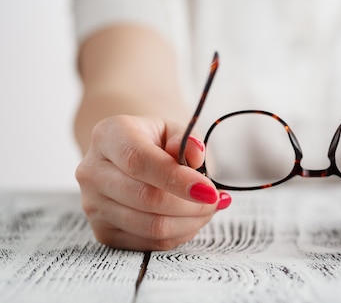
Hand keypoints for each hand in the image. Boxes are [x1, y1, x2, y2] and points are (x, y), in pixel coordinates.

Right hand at [75, 115, 230, 250]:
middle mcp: (92, 171)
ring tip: (207, 208)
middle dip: (191, 205)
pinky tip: (190, 218)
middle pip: (146, 198)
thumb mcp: (172, 130)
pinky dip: (179, 233)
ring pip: (151, 226)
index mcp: (108, 135)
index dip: (178, 179)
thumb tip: (196, 155)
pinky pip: (149, 243)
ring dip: (189, 221)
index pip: (139, 161)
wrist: (127, 157)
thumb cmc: (155, 142)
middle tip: (215, 199)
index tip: (209, 191)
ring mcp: (93, 205)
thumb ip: (186, 140)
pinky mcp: (103, 231)